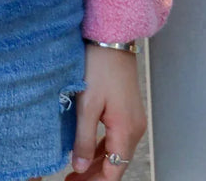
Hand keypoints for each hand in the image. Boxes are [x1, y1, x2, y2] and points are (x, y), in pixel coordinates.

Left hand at [69, 44, 145, 179]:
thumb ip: (83, 139)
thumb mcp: (87, 104)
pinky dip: (103, 149)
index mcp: (126, 130)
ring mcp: (133, 119)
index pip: (114, 171)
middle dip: (94, 176)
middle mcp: (134, 128)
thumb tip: (80, 167)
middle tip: (71, 180)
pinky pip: (116, 138)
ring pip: (116, 152)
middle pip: (116, 165)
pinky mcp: (127, 110)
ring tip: (75, 171)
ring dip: (97, 164)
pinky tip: (88, 152)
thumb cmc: (100, 66)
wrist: (112, 38)